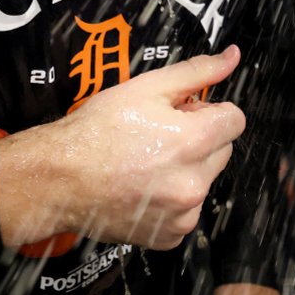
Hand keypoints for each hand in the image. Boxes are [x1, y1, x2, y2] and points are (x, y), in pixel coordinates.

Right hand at [0, 48, 246, 250]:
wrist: (59, 178)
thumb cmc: (98, 129)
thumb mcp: (145, 88)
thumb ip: (195, 72)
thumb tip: (232, 57)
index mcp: (193, 143)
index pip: (235, 120)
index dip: (209, 111)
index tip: (183, 112)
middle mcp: (194, 184)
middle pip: (222, 150)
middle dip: (199, 139)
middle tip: (158, 134)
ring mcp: (183, 215)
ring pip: (204, 180)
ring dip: (187, 170)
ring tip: (146, 162)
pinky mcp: (170, 237)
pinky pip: (186, 210)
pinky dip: (171, 199)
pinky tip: (142, 187)